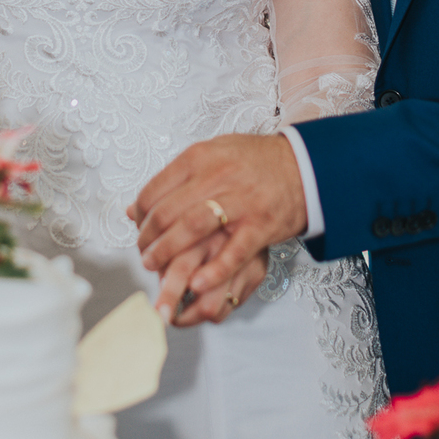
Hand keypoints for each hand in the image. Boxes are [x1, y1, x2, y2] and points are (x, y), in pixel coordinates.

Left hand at [129, 134, 306, 322]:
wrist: (303, 165)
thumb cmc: (253, 161)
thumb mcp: (211, 155)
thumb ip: (174, 180)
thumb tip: (134, 210)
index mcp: (199, 158)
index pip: (154, 191)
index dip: (141, 218)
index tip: (139, 231)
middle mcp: (217, 177)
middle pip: (167, 213)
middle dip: (148, 240)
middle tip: (144, 255)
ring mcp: (240, 202)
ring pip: (192, 228)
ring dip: (168, 252)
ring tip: (155, 268)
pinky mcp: (260, 225)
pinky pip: (233, 251)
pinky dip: (213, 270)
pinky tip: (196, 283)